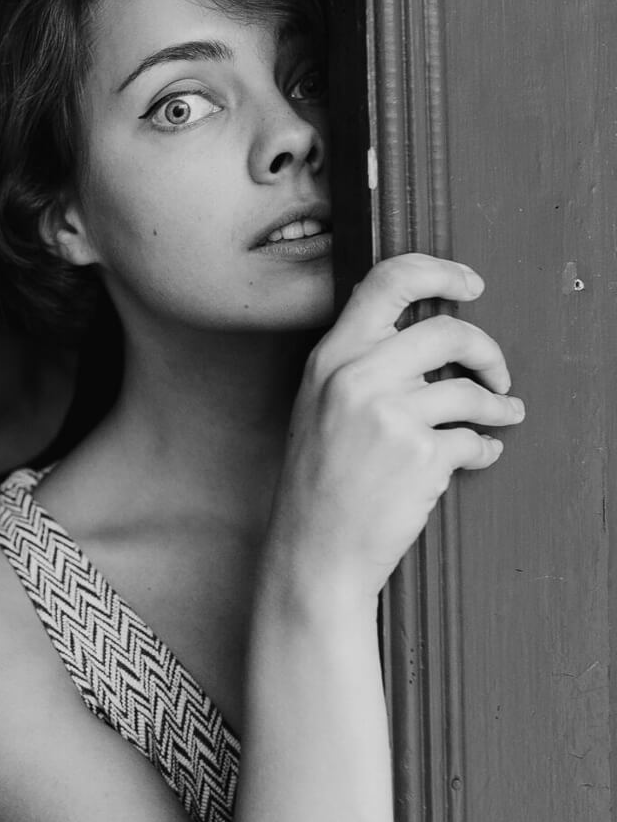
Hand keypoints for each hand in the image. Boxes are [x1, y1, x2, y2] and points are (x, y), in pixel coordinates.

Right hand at [269, 253, 525, 604]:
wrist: (314, 550)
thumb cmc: (317, 481)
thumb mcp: (318, 406)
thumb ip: (357, 364)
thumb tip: (420, 336)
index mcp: (330, 359)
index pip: (386, 282)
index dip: (438, 271)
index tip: (470, 282)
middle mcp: (356, 377)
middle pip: (448, 330)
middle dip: (487, 351)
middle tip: (497, 373)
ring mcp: (389, 416)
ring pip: (470, 390)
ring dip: (499, 404)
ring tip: (505, 416)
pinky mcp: (421, 457)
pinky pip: (475, 439)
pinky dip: (487, 448)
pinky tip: (481, 456)